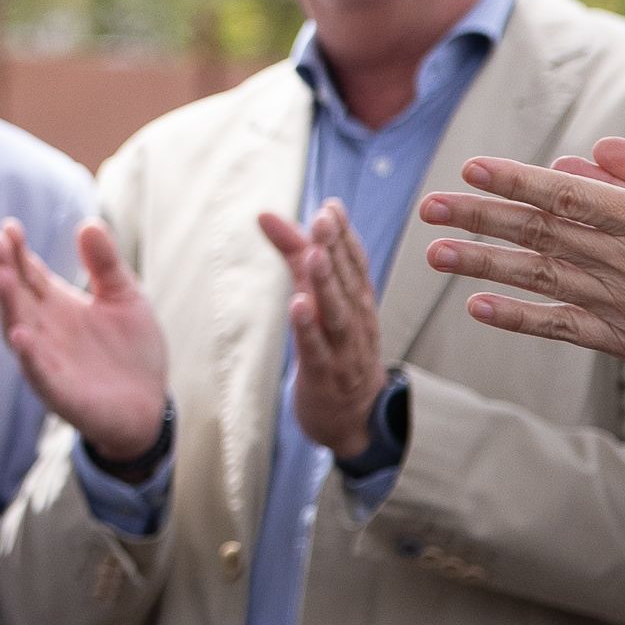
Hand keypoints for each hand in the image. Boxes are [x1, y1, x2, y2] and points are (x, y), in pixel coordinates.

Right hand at [0, 216, 172, 461]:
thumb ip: (105, 264)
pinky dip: (27, 355)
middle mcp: (43, 329)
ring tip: (1, 278)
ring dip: (7, 305)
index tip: (9, 227)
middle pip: (15, 295)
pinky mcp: (58, 390)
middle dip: (3, 269)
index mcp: (56, 304)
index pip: (28, 273)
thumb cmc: (132, 351)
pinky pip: (37, 372)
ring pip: (17, 329)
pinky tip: (21, 336)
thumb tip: (88, 223)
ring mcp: (46, 359)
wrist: (148, 405)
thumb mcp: (125, 297)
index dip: (17, 251)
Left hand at [261, 199, 384, 460]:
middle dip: (335, 248)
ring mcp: (344, 350)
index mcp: (358, 301)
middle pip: (347, 280)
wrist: (352, 418)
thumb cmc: (334, 350)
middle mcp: (356, 321)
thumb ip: (293, 256)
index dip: (343, 234)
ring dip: (326, 282)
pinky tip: (297, 306)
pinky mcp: (325, 375)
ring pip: (337, 312)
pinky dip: (308, 328)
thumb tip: (266, 214)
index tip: (331, 206)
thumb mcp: (315, 299)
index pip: (354, 262)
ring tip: (314, 255)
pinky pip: (317, 349)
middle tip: (324, 218)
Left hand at [419, 88, 624, 388]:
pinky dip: (516, 317)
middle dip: (478, 216)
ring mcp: (621, 305)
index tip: (470, 166)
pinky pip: (559, 327)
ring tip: (433, 254)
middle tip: (428, 207)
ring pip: (536, 278)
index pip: (564, 195)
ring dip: (481, 264)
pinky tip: (478, 308)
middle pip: (535, 233)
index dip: (513, 179)